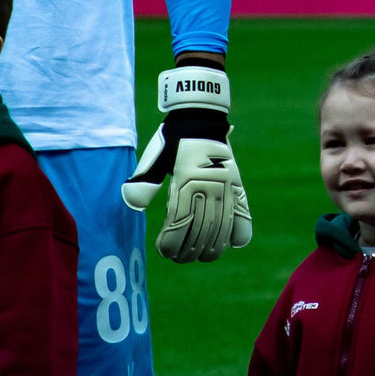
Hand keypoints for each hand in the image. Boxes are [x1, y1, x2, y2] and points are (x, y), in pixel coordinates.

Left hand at [124, 67, 252, 261]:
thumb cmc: (172, 139)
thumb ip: (145, 180)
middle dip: (189, 250)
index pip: (181, 223)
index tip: (164, 252)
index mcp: (187, 180)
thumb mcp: (155, 156)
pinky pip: (243, 211)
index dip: (172, 244)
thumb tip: (131, 201)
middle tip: (178, 257)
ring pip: (223, 226)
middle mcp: (210, 185)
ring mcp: (226, 186)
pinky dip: (242, 229)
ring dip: (212, 247)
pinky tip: (234, 244)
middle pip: (202, 230)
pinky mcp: (236, 185)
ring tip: (201, 256)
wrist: (200, 118)